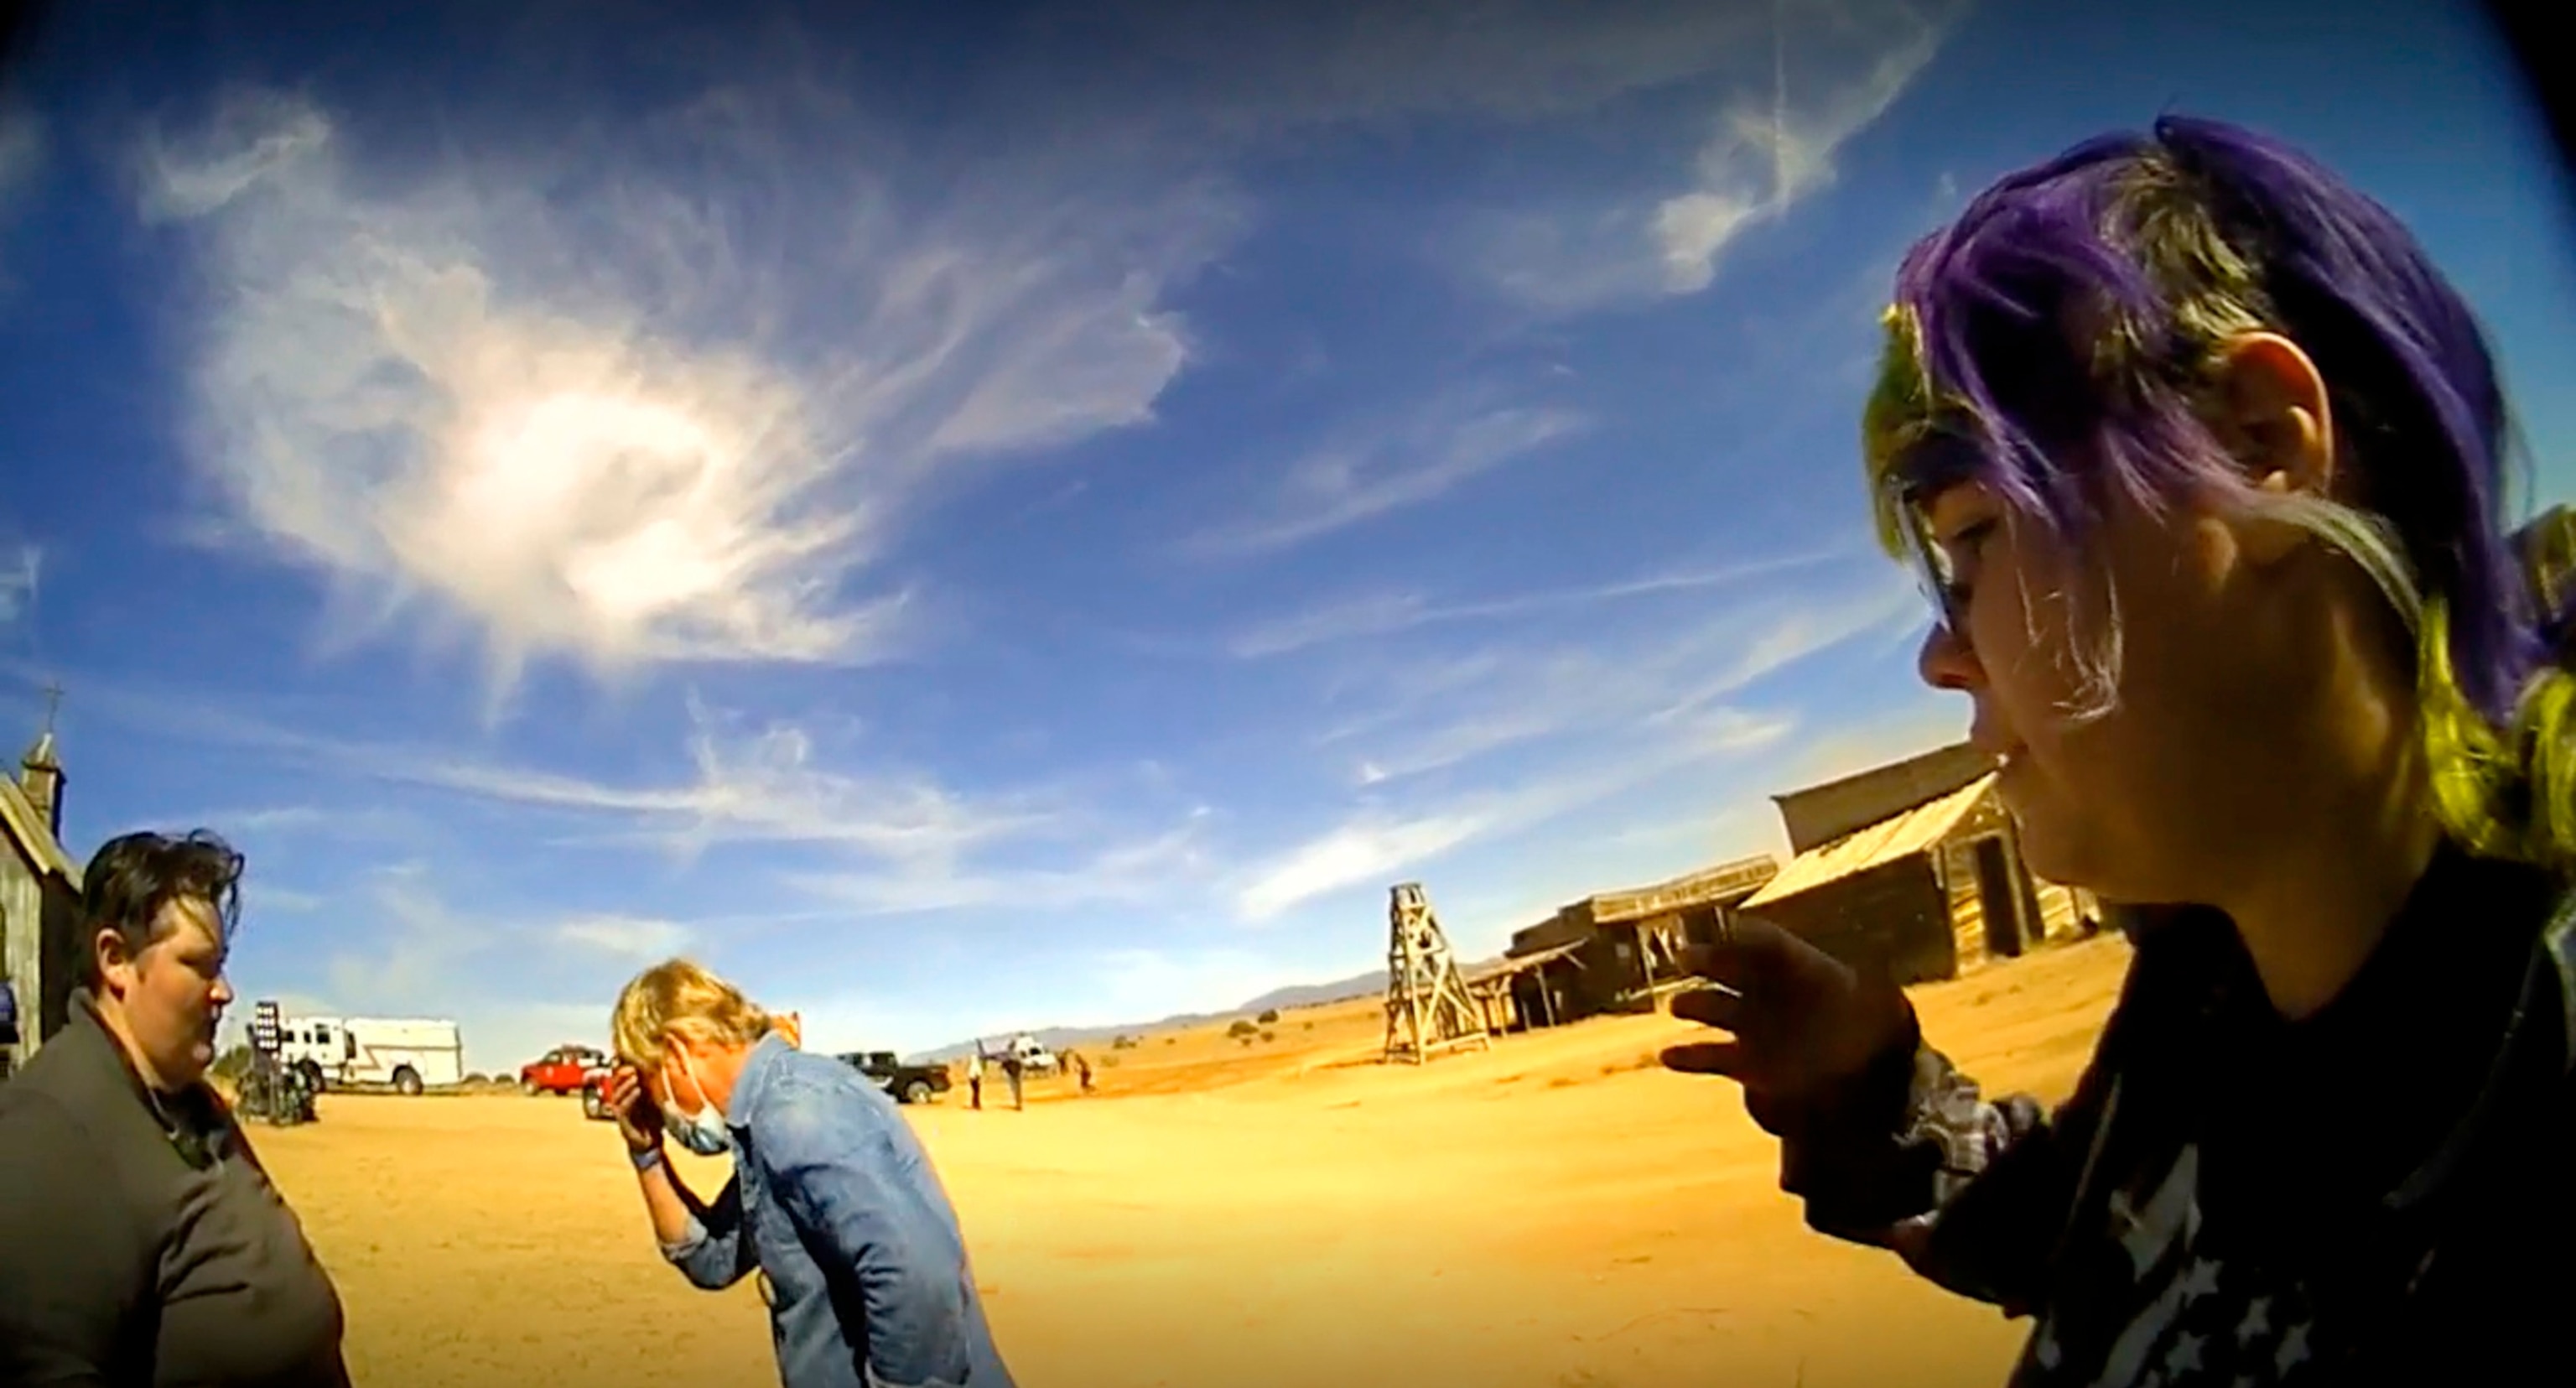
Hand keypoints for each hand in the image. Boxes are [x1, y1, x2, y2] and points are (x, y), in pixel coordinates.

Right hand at [603, 1064, 662, 1155]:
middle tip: (632, 1065)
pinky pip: (623, 1109)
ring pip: (617, 1096)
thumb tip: (661, 1069)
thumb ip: (653, 1088)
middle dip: (622, 1075)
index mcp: (626, 1098)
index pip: (620, 1081)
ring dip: (626, 1085)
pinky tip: (637, 1090)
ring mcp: (620, 1114)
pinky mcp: (623, 1124)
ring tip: (634, 1075)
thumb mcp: (654, 1102)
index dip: (623, 1069)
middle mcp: (620, 1104)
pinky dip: (630, 1098)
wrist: (650, 1145)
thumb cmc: (652, 1121)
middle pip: (615, 1086)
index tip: (631, 1059)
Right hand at [1660, 916, 1915, 1125]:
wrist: (1863, 1085)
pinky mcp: (1746, 1063)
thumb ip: (1840, 997)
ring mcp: (1753, 1027)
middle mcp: (1768, 993)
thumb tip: (1815, 970)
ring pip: (1716, 1009)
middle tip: (1685, 958)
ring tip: (1677, 1006)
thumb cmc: (1861, 1036)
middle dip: (1708, 962)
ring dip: (1695, 1005)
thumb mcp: (1859, 1004)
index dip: (1747, 937)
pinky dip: (1689, 1057)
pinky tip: (1667, 1056)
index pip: (1767, 945)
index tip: (1727, 930)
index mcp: (1796, 970)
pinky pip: (1712, 1056)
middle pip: (1731, 970)